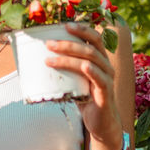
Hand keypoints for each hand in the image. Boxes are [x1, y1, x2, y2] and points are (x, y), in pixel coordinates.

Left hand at [46, 22, 122, 149]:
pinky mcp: (106, 93)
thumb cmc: (87, 99)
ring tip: (49, 59)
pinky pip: (100, 78)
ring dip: (68, 58)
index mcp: (100, 60)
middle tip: (49, 44)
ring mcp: (107, 79)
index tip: (65, 25)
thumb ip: (66, 69)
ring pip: (90, 61)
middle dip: (69, 43)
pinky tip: (83, 67)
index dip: (82, 29)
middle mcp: (106, 66)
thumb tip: (41, 59)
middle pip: (90, 47)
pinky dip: (91, 70)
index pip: (94, 38)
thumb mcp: (76, 81)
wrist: (102, 124)